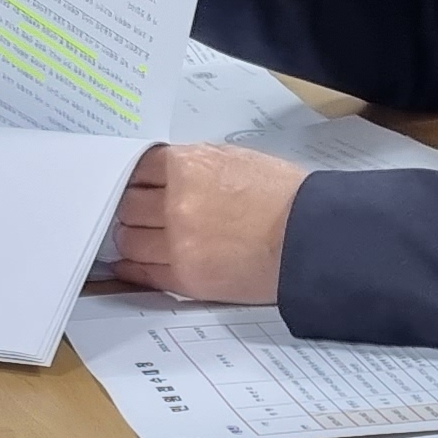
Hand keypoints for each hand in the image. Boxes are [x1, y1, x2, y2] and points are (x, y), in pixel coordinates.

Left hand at [112, 140, 305, 301]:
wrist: (310, 238)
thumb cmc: (283, 197)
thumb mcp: (236, 159)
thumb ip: (194, 163)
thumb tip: (164, 171)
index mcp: (189, 166)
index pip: (137, 169)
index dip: (136, 178)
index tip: (136, 185)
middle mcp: (177, 204)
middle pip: (127, 204)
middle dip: (132, 207)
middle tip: (137, 212)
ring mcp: (178, 244)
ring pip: (129, 239)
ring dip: (132, 236)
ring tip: (142, 237)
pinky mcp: (186, 278)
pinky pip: (142, 272)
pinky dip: (132, 267)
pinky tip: (132, 262)